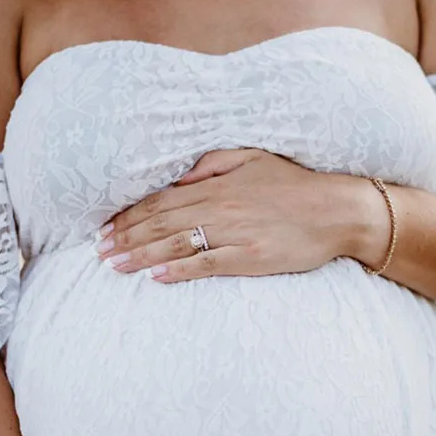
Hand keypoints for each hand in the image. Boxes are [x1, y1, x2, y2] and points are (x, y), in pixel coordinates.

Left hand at [96, 149, 377, 281]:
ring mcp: (233, 234)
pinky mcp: (249, 258)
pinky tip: (155, 277)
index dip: (130, 215)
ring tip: (114, 266)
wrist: (336, 210)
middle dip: (126, 237)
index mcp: (216, 185)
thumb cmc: (295, 184)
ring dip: (141, 255)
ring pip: (176, 245)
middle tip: (99, 251)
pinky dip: (178, 271)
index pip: (162, 200)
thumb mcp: (253, 158)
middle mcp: (219, 208)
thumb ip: (212, 164)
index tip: (106, 228)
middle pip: (161, 223)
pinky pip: (206, 265)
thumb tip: (178, 179)